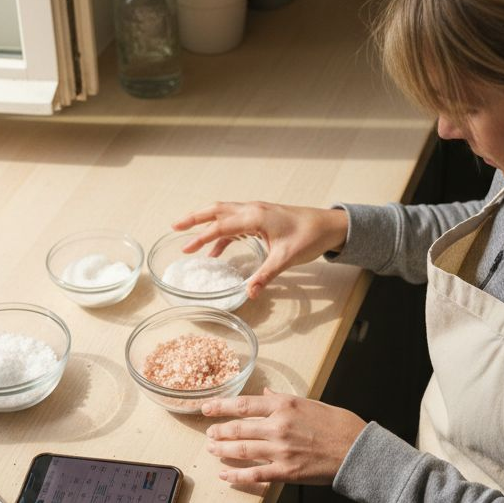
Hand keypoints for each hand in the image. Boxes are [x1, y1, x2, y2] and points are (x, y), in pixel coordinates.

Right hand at [172, 202, 348, 298]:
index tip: (186, 249)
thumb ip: (266, 275)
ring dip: (205, 222)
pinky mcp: (261, 217)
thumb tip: (250, 293)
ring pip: (223, 212)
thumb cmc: (309, 237)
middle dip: (194, 218)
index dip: (201, 237)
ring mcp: (256, 211)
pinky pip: (235, 222)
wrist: (329, 225)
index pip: (221, 226)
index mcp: (255, 216)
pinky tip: (216, 251)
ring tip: (187, 235)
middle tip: (174, 227)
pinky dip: (222, 233)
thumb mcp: (286, 259)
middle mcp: (252, 209)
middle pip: (216, 210)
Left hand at [201, 388, 367, 484]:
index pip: (244, 405)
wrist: (358, 450)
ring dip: (223, 450)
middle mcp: (279, 426)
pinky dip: (237, 475)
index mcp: (285, 406)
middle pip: (238, 427)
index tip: (208, 408)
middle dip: (219, 431)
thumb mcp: (310, 403)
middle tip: (209, 433)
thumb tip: (264, 394)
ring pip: (242, 449)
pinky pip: (255, 474)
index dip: (221, 407)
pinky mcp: (286, 471)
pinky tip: (225, 475)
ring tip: (212, 449)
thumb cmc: (339, 425)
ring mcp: (281, 450)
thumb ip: (283, 399)